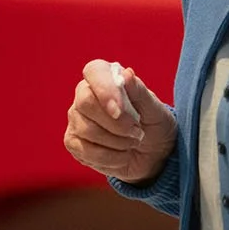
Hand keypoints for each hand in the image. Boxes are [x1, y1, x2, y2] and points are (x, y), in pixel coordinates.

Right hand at [64, 60, 176, 184]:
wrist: (153, 154)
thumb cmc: (152, 124)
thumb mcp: (155, 108)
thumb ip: (139, 91)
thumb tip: (126, 74)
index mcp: (104, 77)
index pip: (94, 72)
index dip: (105, 89)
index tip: (120, 111)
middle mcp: (84, 95)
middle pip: (86, 103)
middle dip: (116, 123)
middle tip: (137, 131)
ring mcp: (76, 119)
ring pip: (87, 130)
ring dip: (118, 142)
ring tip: (133, 141)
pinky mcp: (73, 142)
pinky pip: (86, 151)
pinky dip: (111, 158)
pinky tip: (122, 154)